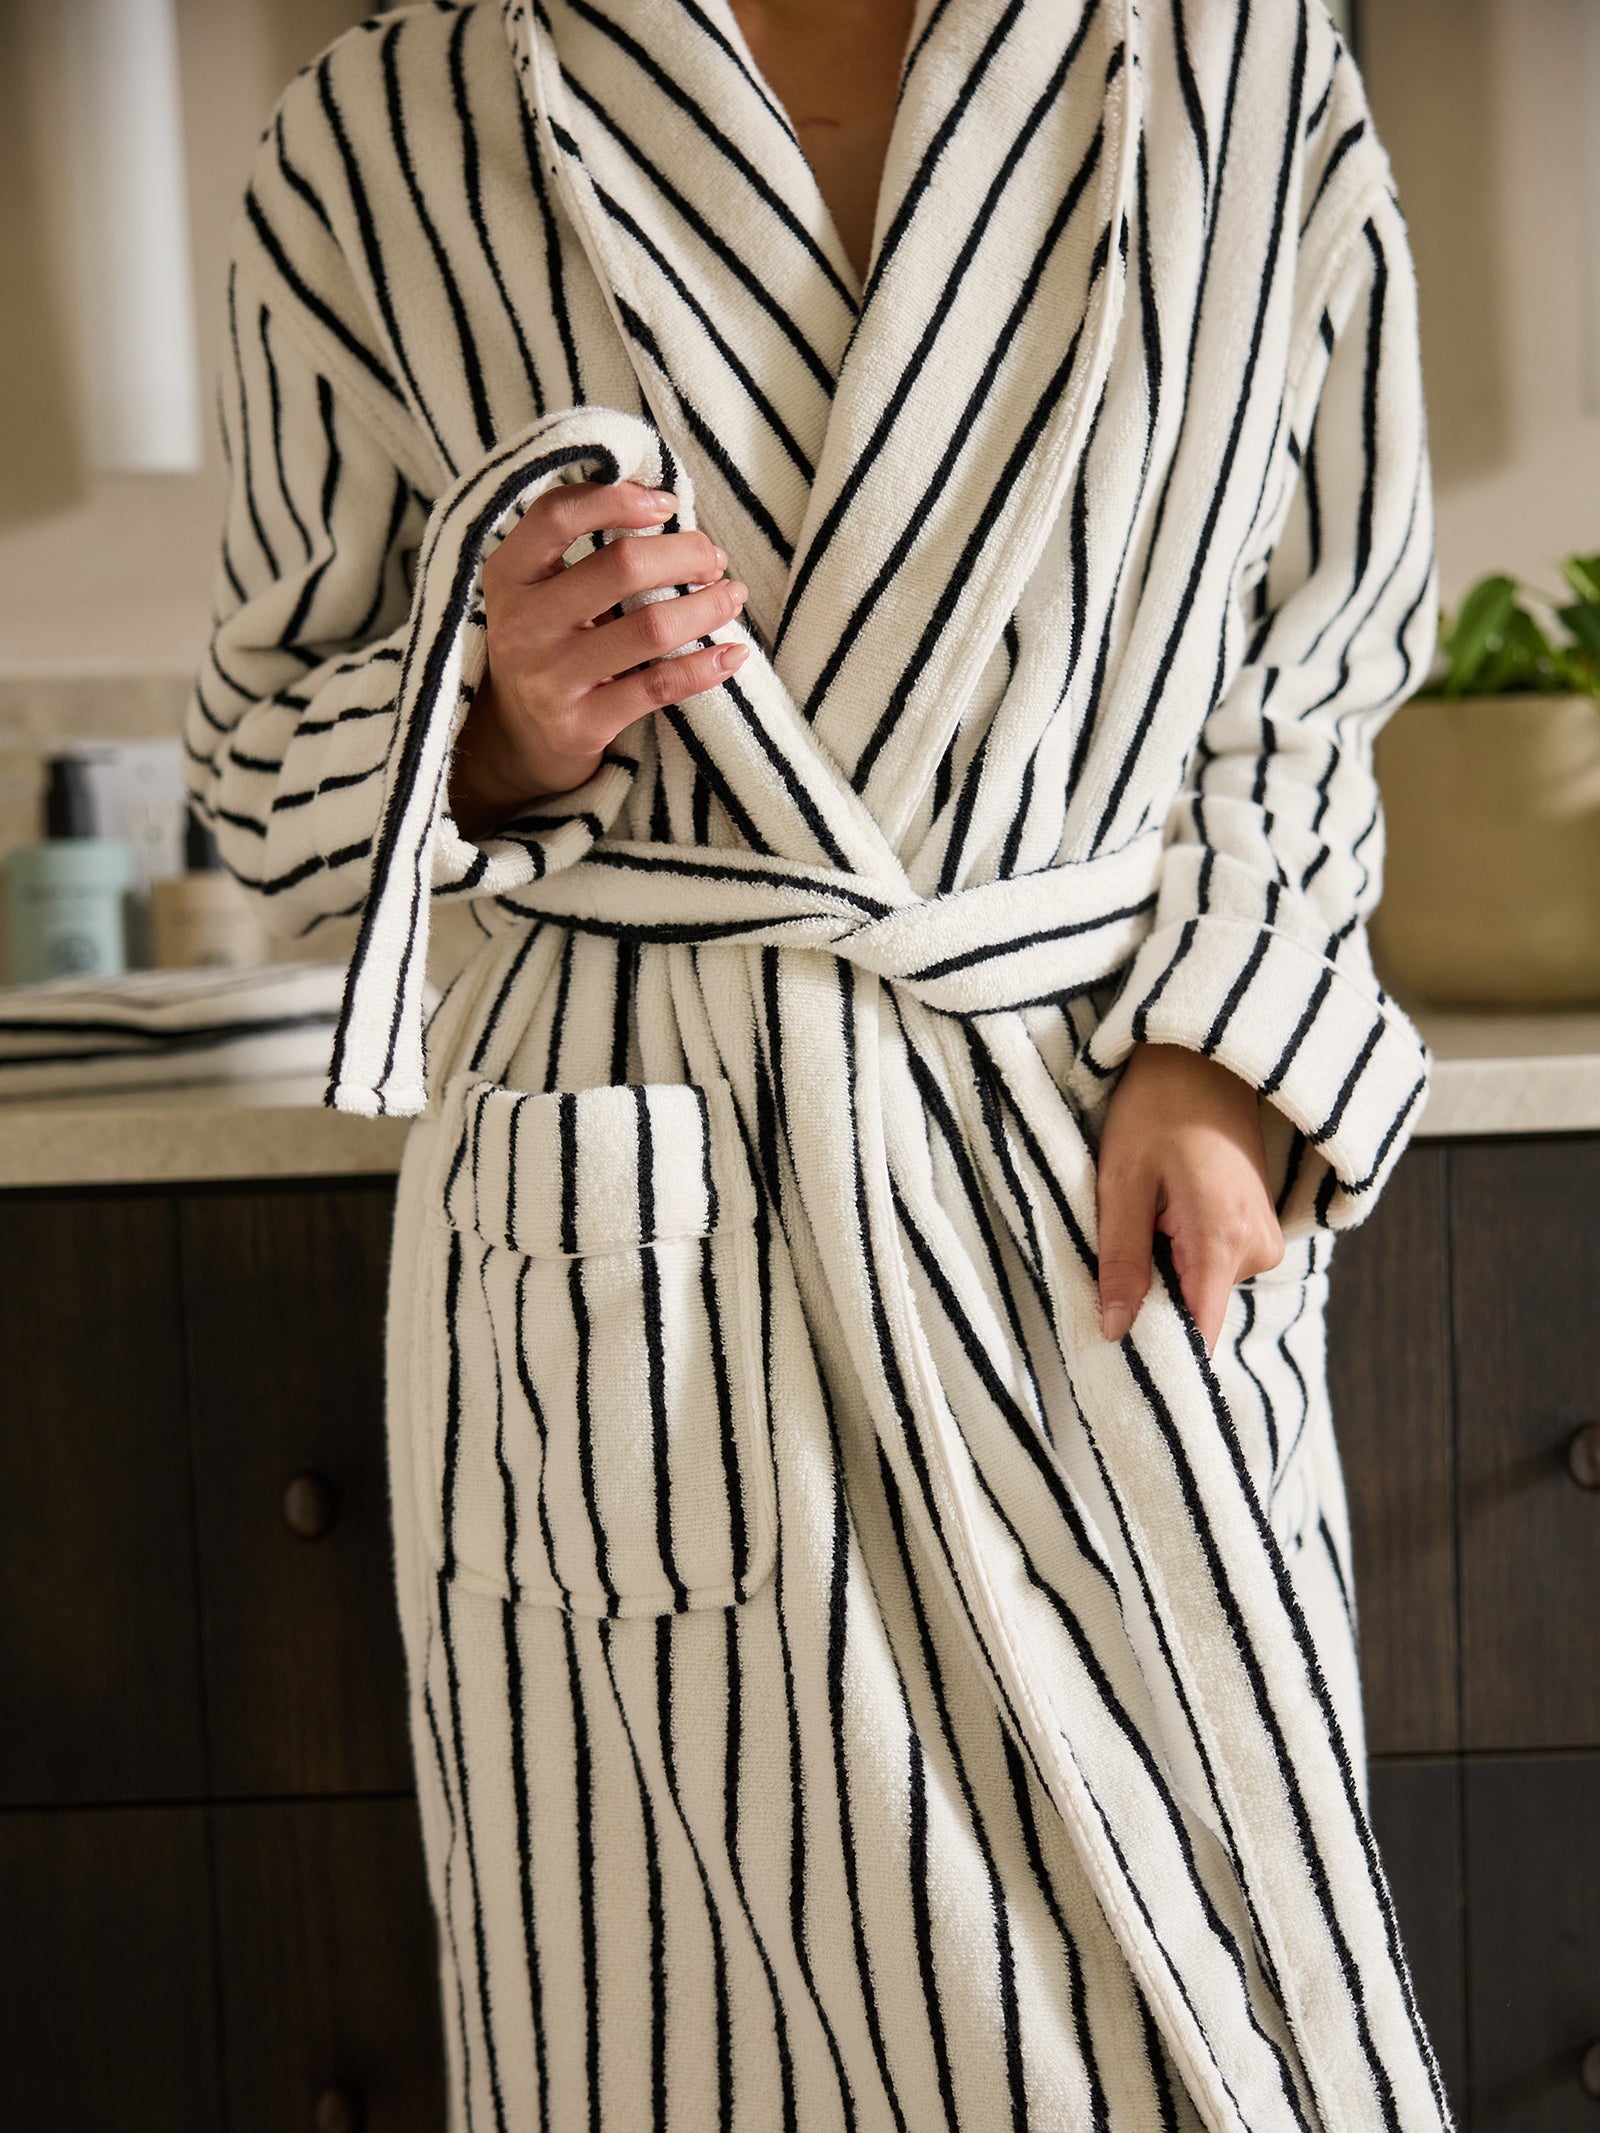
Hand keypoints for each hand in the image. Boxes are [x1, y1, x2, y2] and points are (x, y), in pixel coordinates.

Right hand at [447, 480, 749, 837]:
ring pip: (650, 628)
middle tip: (713, 560)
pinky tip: (733, 653)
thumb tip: (664, 508)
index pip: (558, 515)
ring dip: (706, 607)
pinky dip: (705, 666)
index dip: (618, 499)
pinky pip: (659, 686)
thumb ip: (580, 551)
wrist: (516, 739)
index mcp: (509, 576)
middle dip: (685, 554)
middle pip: (622, 566)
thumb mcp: (539, 591)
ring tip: (732, 597)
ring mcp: (549, 678)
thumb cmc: (547, 645)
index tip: (667, 505)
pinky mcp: (581, 725)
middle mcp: (522, 624)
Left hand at [1096, 1043, 1283, 1354]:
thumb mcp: (1122, 1185)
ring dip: (1166, 1263)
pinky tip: (1166, 1209)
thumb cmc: (1157, 1111)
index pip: (1201, 1334)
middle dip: (1153, 1292)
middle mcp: (1259, 1250)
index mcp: (1223, 1242)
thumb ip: (1120, 1263)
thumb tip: (1115, 1332)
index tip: (1124, 1364)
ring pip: (1202, 1285)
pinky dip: (1183, 1249)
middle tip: (1121, 1243)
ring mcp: (1266, 1239)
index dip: (1162, 1354)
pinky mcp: (1260, 1227)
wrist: (1203, 1059)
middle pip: (1195, 1308)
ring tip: (1146, 1211)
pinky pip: (1215, 1263)